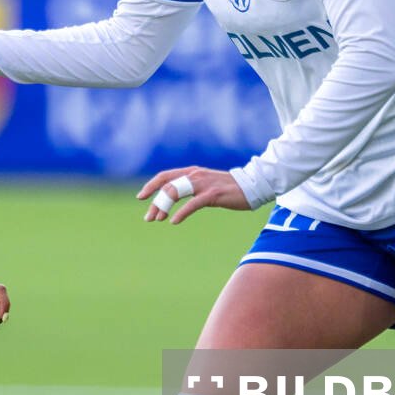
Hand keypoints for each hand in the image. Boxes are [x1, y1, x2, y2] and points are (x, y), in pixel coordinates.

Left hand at [135, 167, 249, 224]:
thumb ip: (191, 188)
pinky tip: (174, 222)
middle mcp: (195, 175)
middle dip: (154, 202)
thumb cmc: (229, 188)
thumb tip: (176, 198)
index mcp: (192, 172)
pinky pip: (192, 204)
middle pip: (166, 186)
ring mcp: (203, 184)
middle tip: (148, 218)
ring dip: (163, 207)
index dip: (151, 186)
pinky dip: (181, 213)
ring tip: (157, 219)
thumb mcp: (206, 184)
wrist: (254, 185)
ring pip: (175, 193)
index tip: (140, 197)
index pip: (165, 176)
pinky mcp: (212, 194)